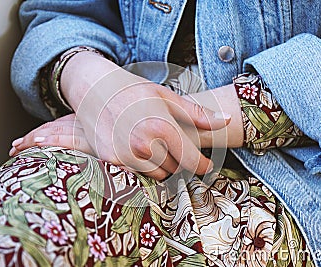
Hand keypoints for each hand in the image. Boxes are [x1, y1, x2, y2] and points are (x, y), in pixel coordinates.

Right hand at [12, 52, 230, 179]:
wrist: (93, 89)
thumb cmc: (133, 90)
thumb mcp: (166, 96)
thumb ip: (197, 114)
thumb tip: (226, 121)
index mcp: (162, 127)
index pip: (191, 160)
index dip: (203, 166)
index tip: (207, 166)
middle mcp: (144, 145)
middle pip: (174, 169)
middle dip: (178, 161)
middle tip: (172, 147)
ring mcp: (125, 155)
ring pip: (156, 175)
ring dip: (161, 166)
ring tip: (154, 147)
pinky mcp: (111, 161)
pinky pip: (136, 174)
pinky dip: (141, 166)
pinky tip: (138, 150)